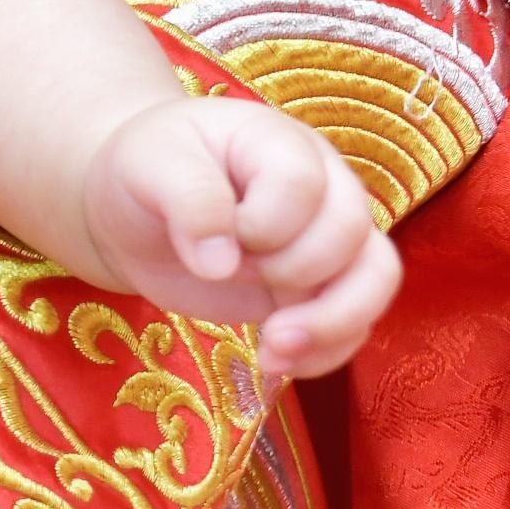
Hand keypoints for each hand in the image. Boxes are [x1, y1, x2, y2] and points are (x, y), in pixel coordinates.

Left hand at [79, 95, 396, 376]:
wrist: (134, 210)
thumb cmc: (144, 170)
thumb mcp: (149, 165)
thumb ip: (189, 201)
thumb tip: (221, 267)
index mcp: (280, 143)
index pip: (303, 184)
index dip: (262, 224)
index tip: (211, 238)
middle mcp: (323, 185)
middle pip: (350, 234)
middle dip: (290, 270)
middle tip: (223, 274)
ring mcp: (327, 238)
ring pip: (376, 279)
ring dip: (331, 324)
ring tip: (272, 352)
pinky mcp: (317, 287)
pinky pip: (355, 322)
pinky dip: (326, 351)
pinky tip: (277, 365)